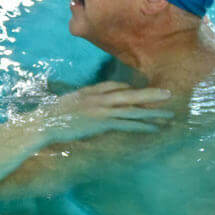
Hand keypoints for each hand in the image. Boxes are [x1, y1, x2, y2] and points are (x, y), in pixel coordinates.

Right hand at [48, 81, 172, 139]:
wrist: (46, 122)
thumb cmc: (53, 115)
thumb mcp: (68, 102)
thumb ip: (81, 99)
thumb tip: (90, 102)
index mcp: (90, 91)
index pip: (113, 86)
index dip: (127, 89)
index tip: (137, 91)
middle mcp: (98, 98)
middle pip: (129, 94)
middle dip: (150, 94)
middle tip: (168, 94)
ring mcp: (101, 110)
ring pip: (132, 109)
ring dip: (152, 112)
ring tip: (168, 113)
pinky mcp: (102, 123)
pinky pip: (126, 124)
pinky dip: (142, 126)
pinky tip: (153, 128)